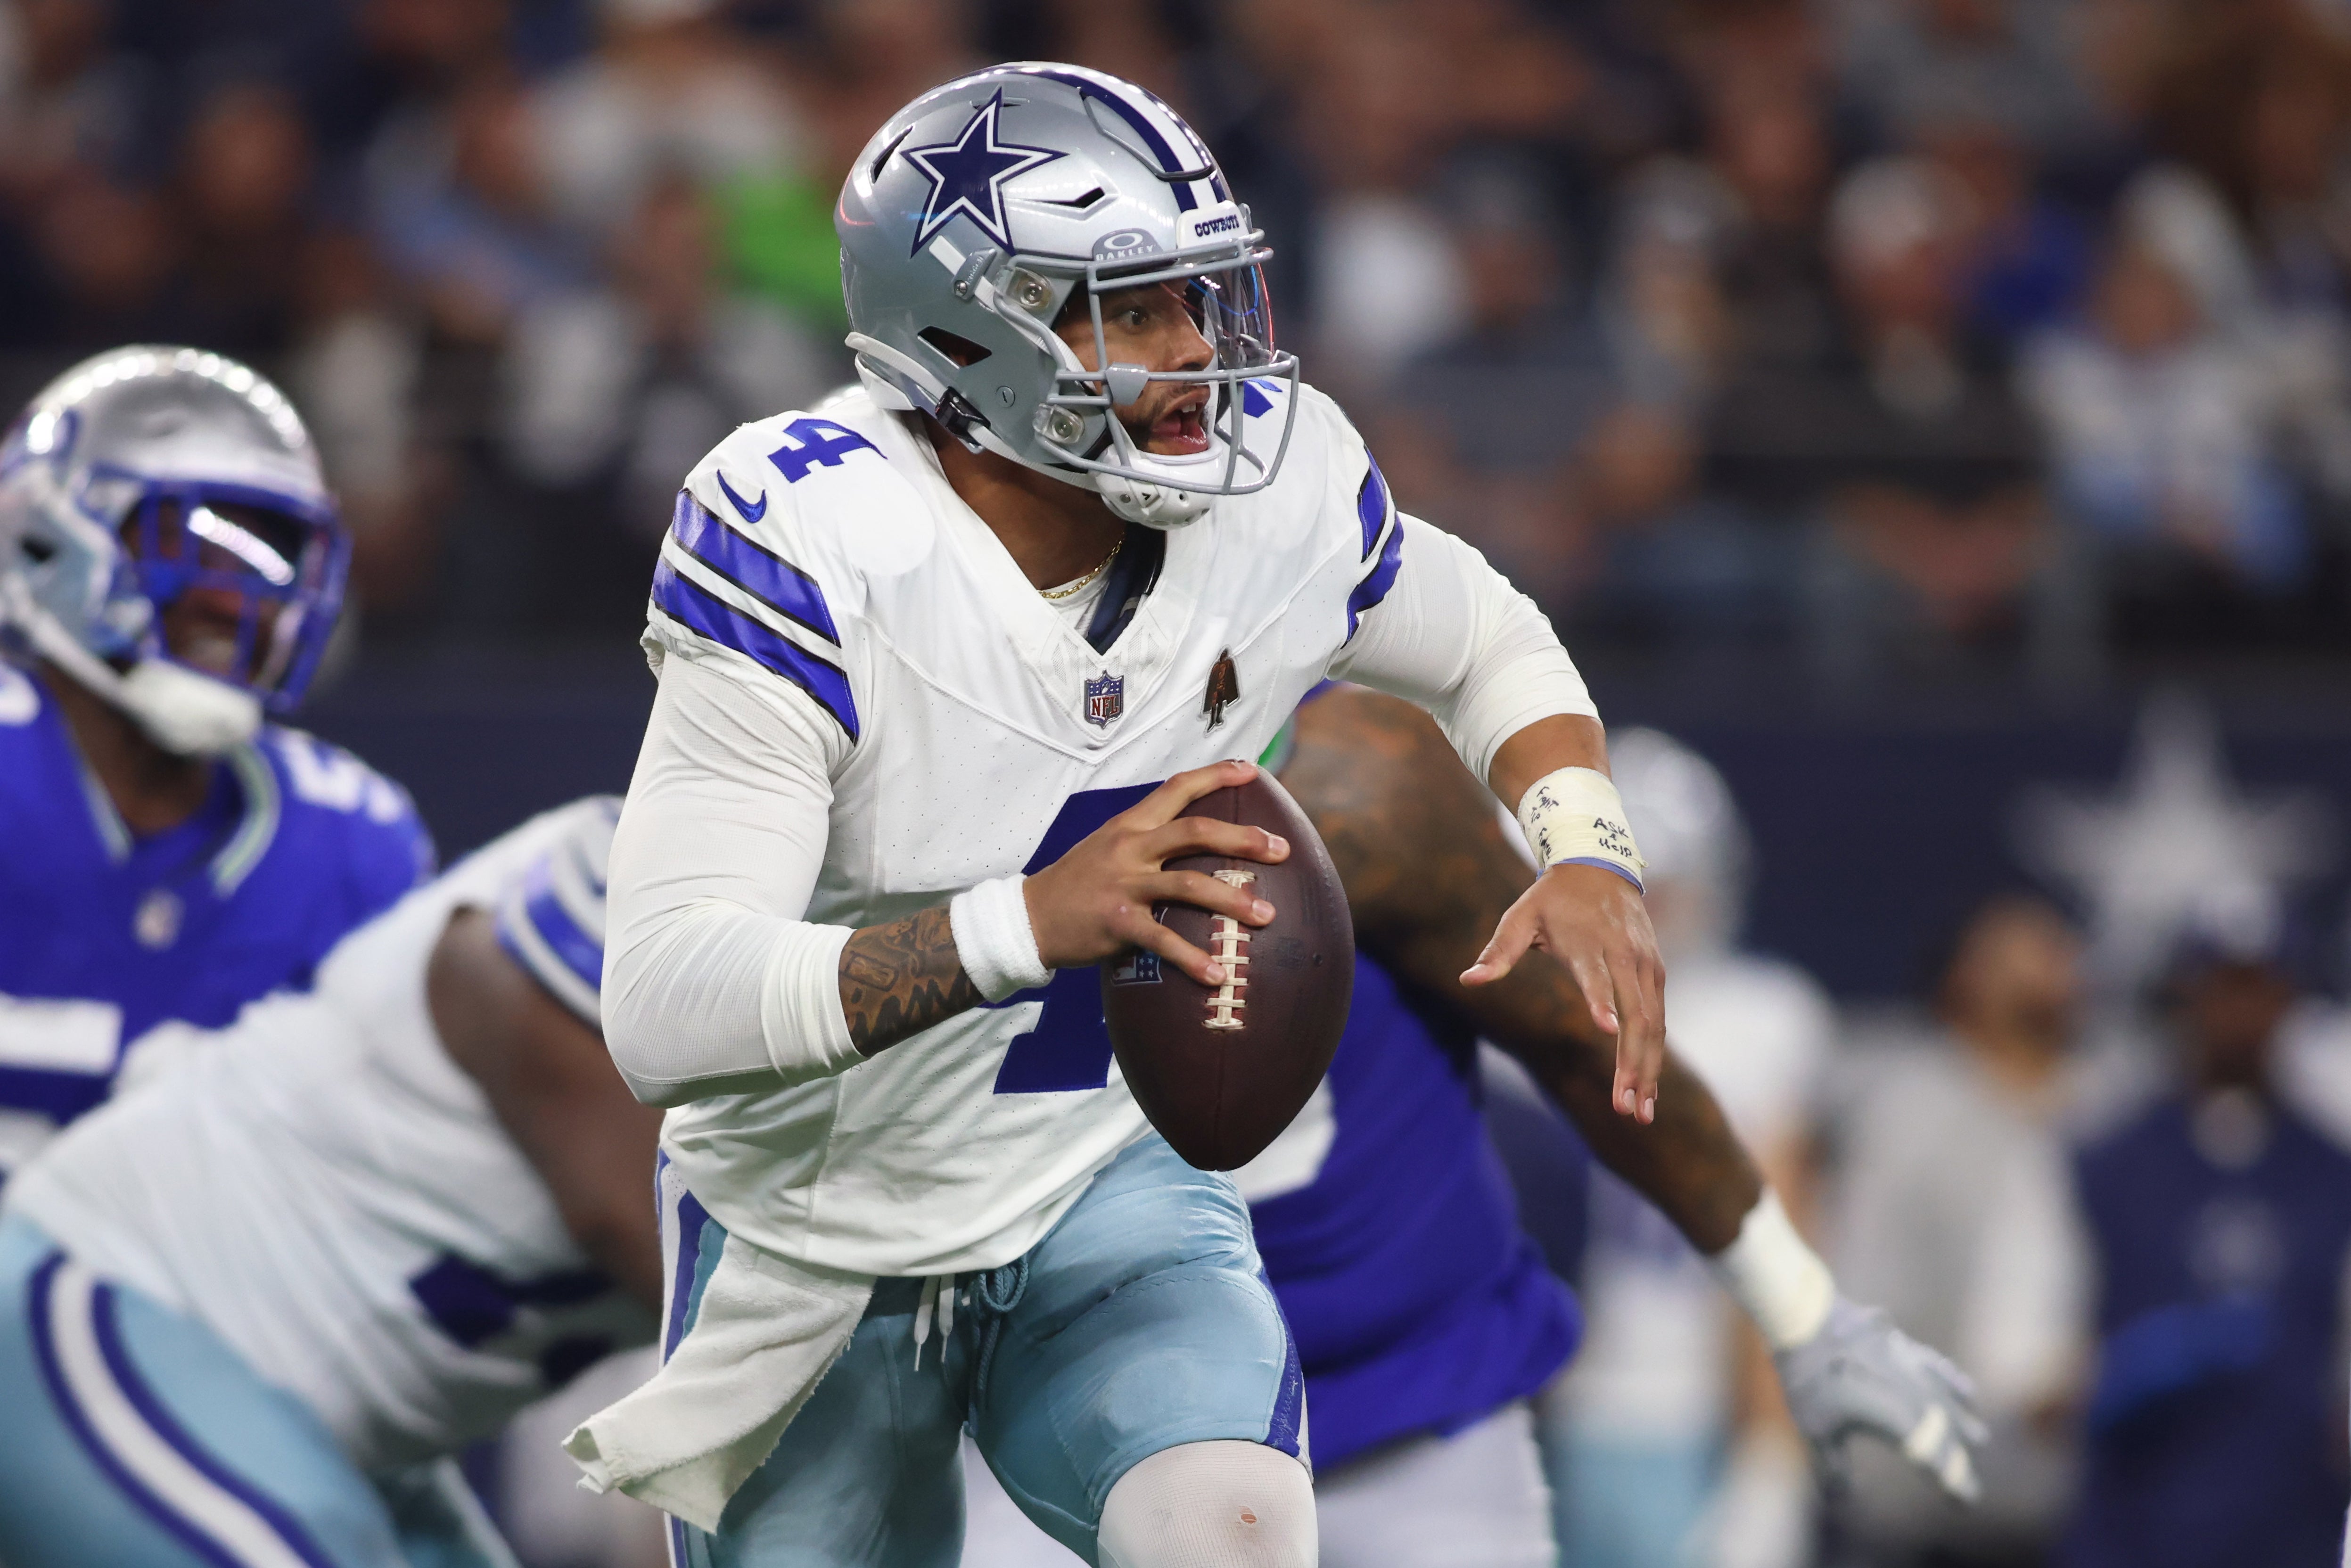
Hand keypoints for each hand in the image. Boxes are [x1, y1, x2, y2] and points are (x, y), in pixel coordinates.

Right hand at [1024, 759, 1289, 985]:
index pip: (1177, 788)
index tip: (1253, 772)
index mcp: (1130, 824)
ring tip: (1268, 916)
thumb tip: (1196, 839)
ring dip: (1233, 901)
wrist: (1030, 917)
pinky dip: (1193, 959)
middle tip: (1282, 850)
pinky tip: (1217, 975)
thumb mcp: (1109, 847)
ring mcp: (1124, 885)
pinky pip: (1164, 941)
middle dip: (1244, 839)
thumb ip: (1148, 839)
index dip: (1216, 776)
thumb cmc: (1078, 884)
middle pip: (1195, 832)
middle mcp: (1130, 847)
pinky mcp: (1118, 923)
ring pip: (1189, 885)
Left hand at [1461, 861, 1664, 1121]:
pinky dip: (1654, 1054)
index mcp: (1589, 944)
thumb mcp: (1519, 917)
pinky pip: (1659, 1020)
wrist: (1601, 865)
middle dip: (1631, 1063)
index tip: (1606, 1031)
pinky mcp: (1657, 973)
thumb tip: (1467, 979)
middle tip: (1625, 1108)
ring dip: (1648, 1069)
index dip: (1601, 1001)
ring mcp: (1646, 966)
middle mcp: (1624, 956)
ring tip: (1640, 1113)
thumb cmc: (1553, 899)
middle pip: (1635, 1015)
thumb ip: (1498, 952)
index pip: (1597, 977)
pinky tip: (1648, 1088)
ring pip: (1653, 1025)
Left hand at [1775, 1298, 1987, 1503]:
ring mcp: (1911, 1367)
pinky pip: (1936, 1367)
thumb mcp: (1816, 1431)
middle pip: (1944, 1431)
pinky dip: (1951, 1380)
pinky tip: (1964, 1385)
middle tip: (1967, 1481)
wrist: (1807, 1320)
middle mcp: (1915, 1396)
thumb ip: (1833, 1467)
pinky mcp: (1902, 1346)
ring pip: (1946, 1398)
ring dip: (1961, 1418)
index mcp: (1900, 1422)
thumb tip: (1841, 1498)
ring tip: (1979, 1435)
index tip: (1967, 1501)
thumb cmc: (1809, 1379)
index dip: (1953, 1481)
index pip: (1933, 1459)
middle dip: (1958, 1458)